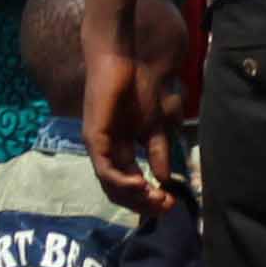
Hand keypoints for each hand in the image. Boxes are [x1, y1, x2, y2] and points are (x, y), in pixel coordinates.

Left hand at [82, 28, 172, 214]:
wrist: (124, 59)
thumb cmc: (139, 87)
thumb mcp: (155, 127)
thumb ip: (158, 152)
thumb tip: (165, 178)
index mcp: (120, 151)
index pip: (130, 185)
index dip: (150, 198)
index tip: (171, 203)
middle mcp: (106, 153)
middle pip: (120, 191)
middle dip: (144, 203)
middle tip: (167, 206)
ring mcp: (98, 146)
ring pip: (111, 185)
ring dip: (134, 197)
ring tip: (155, 199)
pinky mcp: (94, 137)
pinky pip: (104, 168)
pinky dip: (121, 181)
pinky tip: (140, 184)